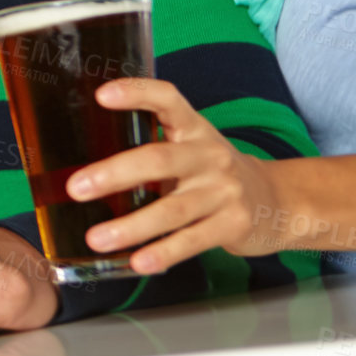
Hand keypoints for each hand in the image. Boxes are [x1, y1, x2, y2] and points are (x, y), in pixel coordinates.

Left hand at [66, 78, 279, 270]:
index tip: (101, 95)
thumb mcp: (190, 148)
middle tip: (76, 187)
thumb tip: (87, 168)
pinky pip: (192, 240)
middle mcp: (209, 155)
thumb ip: (152, 149)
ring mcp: (224, 191)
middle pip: (158, 160)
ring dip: (131, 226)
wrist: (278, 202)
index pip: (167, 100)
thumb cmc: (215, 173)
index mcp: (194, 129)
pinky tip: (138, 262)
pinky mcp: (233, 225)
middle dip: (114, 174)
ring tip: (96, 238)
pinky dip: (163, 252)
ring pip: (172, 209)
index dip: (136, 93)